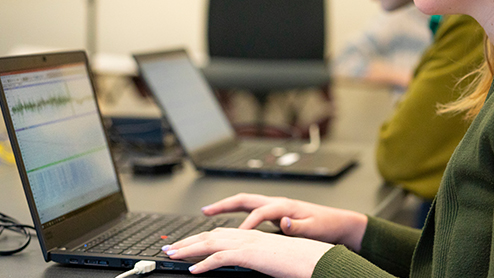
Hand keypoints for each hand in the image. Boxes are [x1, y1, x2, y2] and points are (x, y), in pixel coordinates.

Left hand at [164, 228, 333, 276]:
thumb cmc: (296, 260)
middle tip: (170, 249)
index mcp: (251, 235)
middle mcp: (247, 234)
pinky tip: (194, 270)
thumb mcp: (270, 256)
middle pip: (210, 235)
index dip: (200, 238)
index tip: (186, 244)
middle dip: (187, 241)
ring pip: (211, 242)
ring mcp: (248, 242)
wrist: (314, 257)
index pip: (220, 233)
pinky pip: (222, 258)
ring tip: (173, 256)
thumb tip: (241, 261)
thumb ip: (254, 256)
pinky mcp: (250, 254)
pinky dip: (205, 263)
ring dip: (189, 249)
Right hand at [201, 193, 366, 250]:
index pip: (260, 213)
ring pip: (245, 203)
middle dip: (224, 204)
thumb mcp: (314, 228)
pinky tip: (227, 221)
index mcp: (285, 206)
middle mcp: (277, 203)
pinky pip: (250, 211)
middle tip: (206, 211)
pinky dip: (235, 214)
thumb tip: (284, 224)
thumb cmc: (326, 225)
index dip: (247, 225)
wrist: (338, 222)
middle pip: (245, 200)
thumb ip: (298, 226)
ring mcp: (275, 207)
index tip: (236, 237)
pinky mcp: (275, 213)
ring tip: (208, 212)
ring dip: (226, 206)